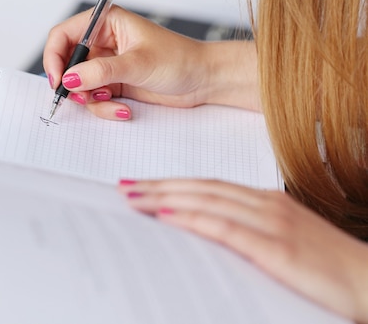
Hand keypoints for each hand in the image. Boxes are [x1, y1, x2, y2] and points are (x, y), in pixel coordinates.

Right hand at [43, 6, 259, 119]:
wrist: (202, 80)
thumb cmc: (179, 59)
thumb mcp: (138, 63)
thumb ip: (102, 71)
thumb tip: (70, 78)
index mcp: (105, 22)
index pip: (63, 35)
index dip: (54, 57)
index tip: (58, 80)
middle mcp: (101, 42)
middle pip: (66, 64)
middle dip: (73, 84)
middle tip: (83, 97)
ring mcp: (106, 66)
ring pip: (79, 86)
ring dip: (91, 100)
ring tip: (113, 102)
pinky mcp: (113, 84)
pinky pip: (94, 99)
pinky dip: (104, 108)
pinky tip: (124, 109)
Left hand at [118, 179, 367, 322]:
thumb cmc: (329, 268)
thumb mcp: (284, 242)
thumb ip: (249, 232)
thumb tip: (206, 232)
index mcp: (266, 201)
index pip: (207, 186)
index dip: (171, 183)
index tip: (140, 184)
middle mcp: (265, 204)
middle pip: (200, 188)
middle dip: (158, 186)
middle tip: (123, 186)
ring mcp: (272, 222)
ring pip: (207, 200)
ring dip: (165, 196)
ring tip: (133, 197)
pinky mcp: (278, 247)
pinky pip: (226, 227)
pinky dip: (193, 217)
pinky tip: (167, 215)